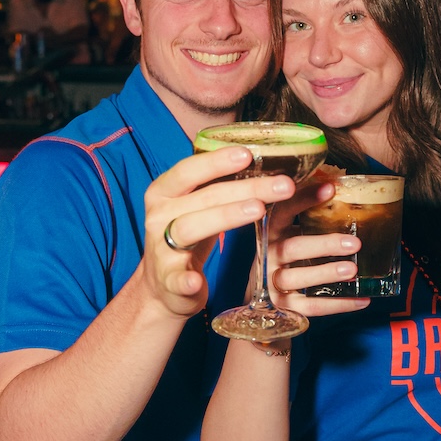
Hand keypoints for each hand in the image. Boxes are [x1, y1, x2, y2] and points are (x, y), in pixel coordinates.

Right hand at [141, 147, 295, 319]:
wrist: (163, 287)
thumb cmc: (188, 237)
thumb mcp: (195, 207)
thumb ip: (219, 187)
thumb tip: (264, 163)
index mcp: (164, 193)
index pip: (188, 170)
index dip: (216, 161)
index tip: (247, 154)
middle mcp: (159, 217)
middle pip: (203, 197)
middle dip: (244, 188)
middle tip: (281, 185)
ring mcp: (161, 250)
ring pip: (190, 228)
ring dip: (225, 217)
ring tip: (259, 210)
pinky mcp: (169, 281)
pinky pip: (177, 279)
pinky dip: (186, 280)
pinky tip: (198, 280)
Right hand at [264, 183, 369, 317]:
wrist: (263, 295)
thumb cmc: (285, 254)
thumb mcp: (291, 232)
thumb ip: (311, 217)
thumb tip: (342, 188)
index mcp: (271, 233)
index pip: (282, 212)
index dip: (303, 199)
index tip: (330, 189)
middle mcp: (269, 257)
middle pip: (293, 249)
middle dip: (324, 245)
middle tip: (354, 242)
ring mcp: (274, 284)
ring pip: (298, 279)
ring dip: (326, 274)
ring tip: (352, 270)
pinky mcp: (285, 308)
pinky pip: (311, 307)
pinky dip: (337, 304)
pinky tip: (362, 299)